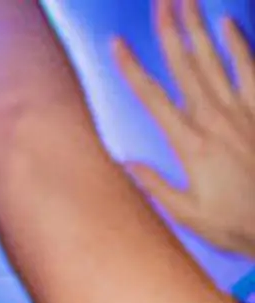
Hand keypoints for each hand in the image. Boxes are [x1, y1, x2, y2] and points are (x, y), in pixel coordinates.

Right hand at [113, 0, 254, 256]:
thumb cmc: (234, 224)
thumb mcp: (187, 215)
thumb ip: (156, 186)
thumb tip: (124, 164)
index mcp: (191, 146)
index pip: (155, 98)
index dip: (133, 68)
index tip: (116, 44)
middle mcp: (216, 120)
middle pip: (187, 65)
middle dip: (170, 30)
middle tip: (160, 0)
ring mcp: (242, 111)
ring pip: (215, 59)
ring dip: (199, 27)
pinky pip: (250, 68)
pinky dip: (238, 44)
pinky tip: (227, 22)